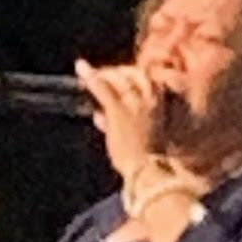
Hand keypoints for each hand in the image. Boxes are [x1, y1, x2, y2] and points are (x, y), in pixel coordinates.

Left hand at [74, 58, 167, 182]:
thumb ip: (116, 124)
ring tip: (87, 74)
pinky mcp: (119, 110)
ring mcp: (134, 103)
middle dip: (115, 72)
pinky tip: (81, 68)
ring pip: (116, 78)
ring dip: (102, 74)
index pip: (145, 78)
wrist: (149, 173)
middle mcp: (150, 98)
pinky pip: (102, 87)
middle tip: (101, 75)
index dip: (129, 75)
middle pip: (131, 74)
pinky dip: (90, 76)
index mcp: (160, 103)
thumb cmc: (145, 162)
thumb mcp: (138, 138)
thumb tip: (97, 116)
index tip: (117, 75)